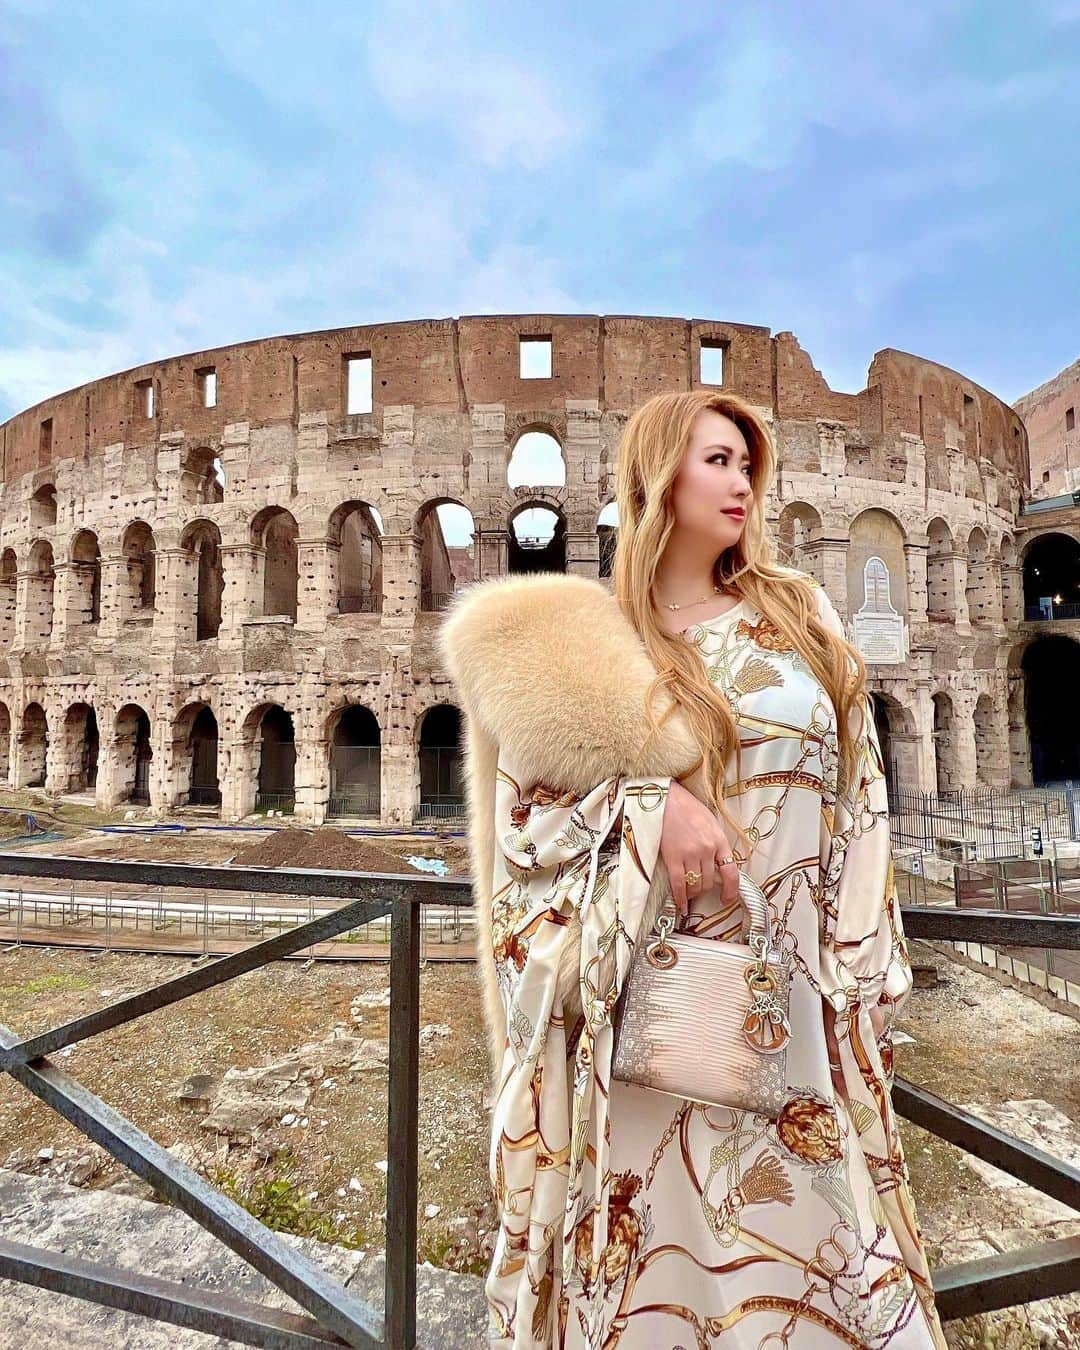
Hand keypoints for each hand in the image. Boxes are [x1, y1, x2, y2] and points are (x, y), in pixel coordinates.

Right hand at [660, 779, 739, 915]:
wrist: (666, 798)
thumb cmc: (687, 807)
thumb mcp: (710, 822)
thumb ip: (717, 843)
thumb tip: (719, 865)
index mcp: (719, 840)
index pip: (731, 872)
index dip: (731, 890)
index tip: (727, 899)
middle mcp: (707, 849)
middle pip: (709, 882)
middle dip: (704, 891)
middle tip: (699, 891)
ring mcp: (689, 854)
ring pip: (695, 885)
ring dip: (692, 894)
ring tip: (688, 894)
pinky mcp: (672, 857)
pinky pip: (679, 885)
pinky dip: (680, 898)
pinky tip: (681, 905)